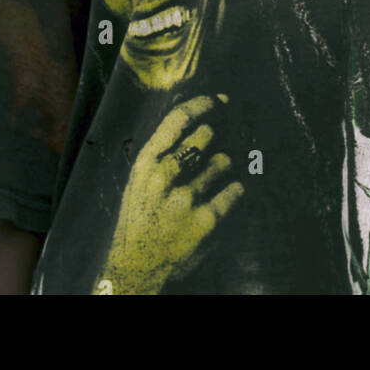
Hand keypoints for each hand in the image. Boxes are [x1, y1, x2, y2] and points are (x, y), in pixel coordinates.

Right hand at [96, 94, 243, 293]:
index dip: (203, 104)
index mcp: (145, 162)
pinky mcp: (206, 220)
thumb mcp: (139, 181)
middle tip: (212, 150)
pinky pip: (233, 190)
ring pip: (223, 161)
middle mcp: (164, 176)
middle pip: (205, 136)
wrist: (135, 268)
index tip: (219, 101)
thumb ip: (161, 153)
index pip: (178, 119)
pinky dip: (234, 190)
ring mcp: (185, 198)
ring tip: (213, 179)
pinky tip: (226, 195)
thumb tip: (196, 122)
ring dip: (223, 167)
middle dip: (213, 141)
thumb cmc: (139, 219)